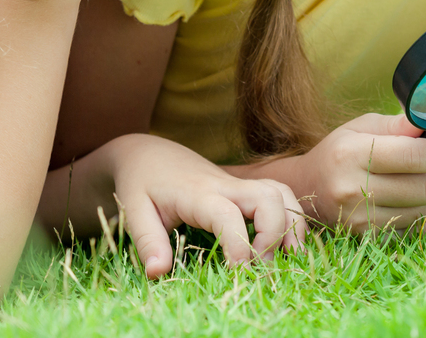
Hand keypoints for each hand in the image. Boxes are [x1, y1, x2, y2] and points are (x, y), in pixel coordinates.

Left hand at [105, 135, 305, 278]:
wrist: (149, 152)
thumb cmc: (141, 183)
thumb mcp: (134, 212)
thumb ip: (147, 242)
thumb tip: (158, 273)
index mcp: (198, 194)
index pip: (228, 216)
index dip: (238, 246)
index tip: (238, 273)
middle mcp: (225, 186)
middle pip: (268, 197)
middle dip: (275, 234)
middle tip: (261, 268)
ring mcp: (238, 185)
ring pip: (280, 192)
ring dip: (291, 223)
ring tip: (288, 257)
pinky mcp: (244, 189)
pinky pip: (279, 194)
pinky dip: (291, 216)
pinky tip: (287, 244)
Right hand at [278, 113, 425, 230]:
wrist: (306, 189)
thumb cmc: (339, 150)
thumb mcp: (360, 127)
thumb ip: (395, 124)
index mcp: (353, 153)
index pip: (412, 156)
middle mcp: (353, 187)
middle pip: (423, 187)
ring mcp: (358, 217)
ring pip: (422, 209)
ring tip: (416, 180)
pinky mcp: (364, 235)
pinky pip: (410, 226)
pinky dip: (416, 211)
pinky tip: (401, 198)